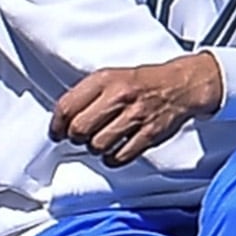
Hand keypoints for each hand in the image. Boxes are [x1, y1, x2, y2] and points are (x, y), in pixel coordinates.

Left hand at [50, 53, 223, 165]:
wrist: (179, 86)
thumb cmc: (140, 83)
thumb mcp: (110, 77)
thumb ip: (86, 95)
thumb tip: (61, 120)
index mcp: (104, 80)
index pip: (67, 107)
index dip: (56, 125)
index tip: (57, 132)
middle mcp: (118, 96)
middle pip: (80, 129)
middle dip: (75, 138)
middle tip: (79, 138)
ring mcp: (135, 117)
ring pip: (98, 146)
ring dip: (95, 149)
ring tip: (100, 143)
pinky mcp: (149, 135)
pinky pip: (120, 157)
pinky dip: (112, 159)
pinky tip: (114, 152)